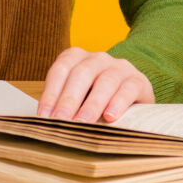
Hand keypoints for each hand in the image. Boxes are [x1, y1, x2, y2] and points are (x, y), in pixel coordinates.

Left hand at [36, 47, 153, 122]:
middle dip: (69, 99)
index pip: (60, 70)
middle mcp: (97, 58)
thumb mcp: (78, 99)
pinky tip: (110, 117)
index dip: (51, 93)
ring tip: (83, 122)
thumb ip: (63, 106)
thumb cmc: (96, 100)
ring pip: (105, 81)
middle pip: (81, 74)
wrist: (132, 99)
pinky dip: (118, 103)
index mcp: (77, 57)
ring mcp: (119, 67)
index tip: (44, 117)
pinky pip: (128, 88)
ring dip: (92, 103)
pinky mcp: (138, 80)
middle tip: (61, 121)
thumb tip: (45, 125)